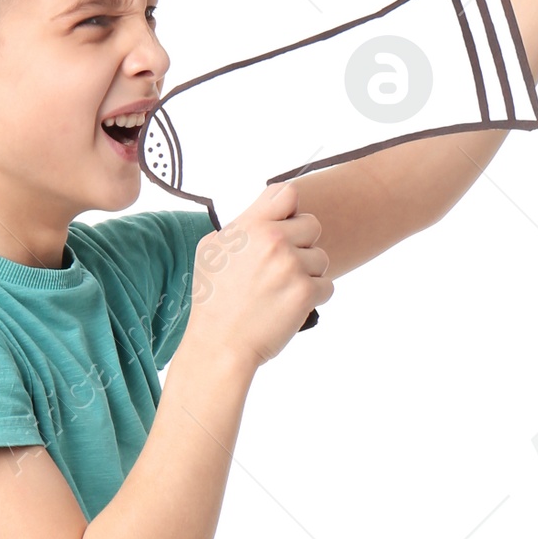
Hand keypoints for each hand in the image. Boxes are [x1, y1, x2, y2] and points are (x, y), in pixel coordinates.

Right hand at [184, 181, 332, 367]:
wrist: (219, 345)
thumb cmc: (213, 301)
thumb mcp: (211, 250)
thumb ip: (240, 226)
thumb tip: (262, 215)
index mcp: (251, 226)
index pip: (287, 193)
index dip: (289, 211)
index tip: (282, 227)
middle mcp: (273, 240)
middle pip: (312, 225)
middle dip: (302, 245)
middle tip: (280, 269)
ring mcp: (291, 266)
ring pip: (322, 258)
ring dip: (308, 274)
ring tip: (281, 291)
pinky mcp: (305, 292)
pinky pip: (326, 285)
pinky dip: (312, 298)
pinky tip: (288, 306)